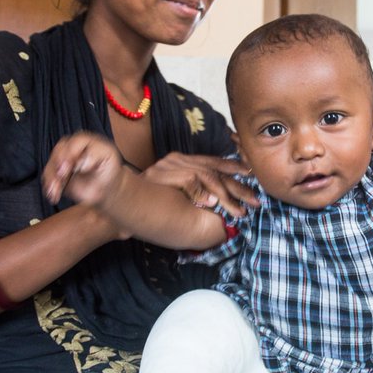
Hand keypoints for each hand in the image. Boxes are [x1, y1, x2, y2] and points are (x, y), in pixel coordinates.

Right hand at [42, 132, 124, 206]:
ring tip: (56, 190)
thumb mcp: (110, 158)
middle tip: (62, 176)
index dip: (72, 153)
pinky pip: (48, 177)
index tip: (74, 167)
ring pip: (52, 164)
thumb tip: (81, 162)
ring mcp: (62, 160)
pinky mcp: (57, 172)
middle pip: (59, 151)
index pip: (75, 143)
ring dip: (52, 177)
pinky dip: (50, 186)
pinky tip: (54, 195)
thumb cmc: (109, 169)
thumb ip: (95, 154)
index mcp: (86, 141)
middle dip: (58, 163)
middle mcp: (71, 148)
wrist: (106, 186)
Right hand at [143, 152, 257, 216]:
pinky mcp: (161, 175)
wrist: (117, 205)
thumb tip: (216, 202)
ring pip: (206, 176)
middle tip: (255, 201)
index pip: (212, 162)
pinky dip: (203, 194)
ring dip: (225, 196)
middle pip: (214, 170)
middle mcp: (175, 160)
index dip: (234, 169)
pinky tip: (213, 205)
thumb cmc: (146, 205)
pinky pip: (189, 181)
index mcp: (180, 162)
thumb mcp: (174, 197)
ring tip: (238, 212)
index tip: (253, 177)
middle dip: (237, 187)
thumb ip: (192, 194)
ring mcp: (167, 167)